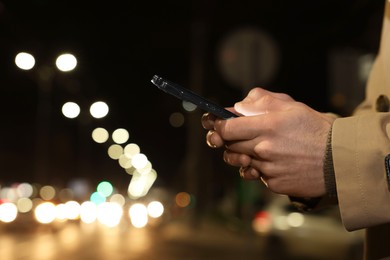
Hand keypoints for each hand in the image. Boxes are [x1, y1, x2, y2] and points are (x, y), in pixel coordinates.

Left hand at [201, 88, 334, 197]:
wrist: (340, 160)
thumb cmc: (316, 130)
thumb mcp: (292, 107)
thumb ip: (262, 102)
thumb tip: (238, 106)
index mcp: (267, 126)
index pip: (226, 128)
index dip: (218, 126)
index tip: (218, 125)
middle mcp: (264, 148)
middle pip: (229, 146)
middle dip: (229, 140)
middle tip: (239, 136)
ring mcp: (268, 169)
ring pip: (241, 162)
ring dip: (243, 156)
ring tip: (257, 149)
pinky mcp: (274, 184)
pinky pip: (257, 176)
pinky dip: (260, 170)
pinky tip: (275, 163)